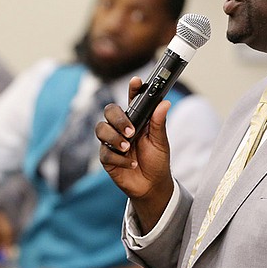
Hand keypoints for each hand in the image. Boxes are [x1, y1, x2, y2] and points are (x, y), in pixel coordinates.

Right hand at [95, 76, 174, 231]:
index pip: (133, 100)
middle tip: (131, 131)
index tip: (137, 81)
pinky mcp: (107, 158)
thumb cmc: (157, 161)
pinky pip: (105, 153)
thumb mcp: (161, 142)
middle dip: (118, 118)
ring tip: (127, 147)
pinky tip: (130, 164)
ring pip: (101, 130)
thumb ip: (159, 123)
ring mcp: (112, 142)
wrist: (152, 186)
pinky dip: (119, 159)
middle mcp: (122, 128)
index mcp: (137, 120)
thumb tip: (164, 103)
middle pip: (109, 112)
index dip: (133, 89)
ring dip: (114, 138)